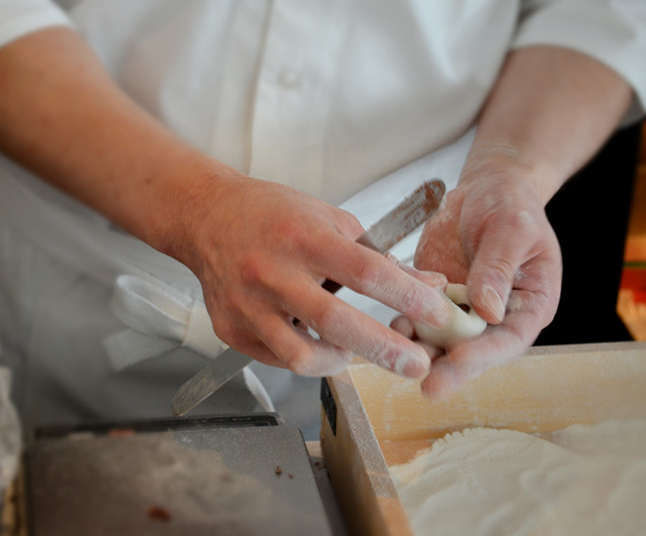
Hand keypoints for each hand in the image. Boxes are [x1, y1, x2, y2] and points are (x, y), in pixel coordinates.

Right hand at [174, 172, 454, 377]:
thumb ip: (378, 255)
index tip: (438, 314)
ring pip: (301, 356)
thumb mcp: (329, 220)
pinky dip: (307, 359)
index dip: (407, 296)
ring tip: (357, 356)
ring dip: (340, 363)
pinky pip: (277, 359)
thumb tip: (430, 284)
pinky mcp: (232, 330)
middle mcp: (272, 273)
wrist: (207, 218)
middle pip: (335, 323)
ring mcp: (248, 306)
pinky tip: (319, 346)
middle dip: (384, 349)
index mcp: (303, 238)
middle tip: (416, 365)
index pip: (365, 271)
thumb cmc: (272, 216)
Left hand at [400, 162, 561, 396]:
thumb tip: (489, 310)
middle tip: (426, 384)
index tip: (458, 363)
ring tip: (398, 354)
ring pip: (441, 340)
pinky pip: (418, 315)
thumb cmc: (511, 205)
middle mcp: (496, 317)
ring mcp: (463, 309)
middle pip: (473, 351)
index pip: (509, 340)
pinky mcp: (436, 298)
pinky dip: (403, 320)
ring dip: (420, 349)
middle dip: (449, 367)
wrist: (487, 188)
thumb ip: (499, 268)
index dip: (484, 356)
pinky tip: (388, 321)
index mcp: (529, 305)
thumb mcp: (513, 230)